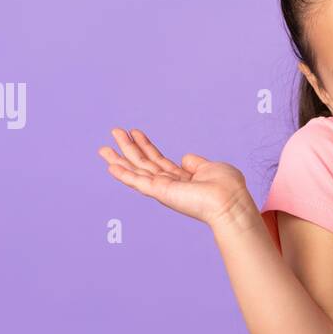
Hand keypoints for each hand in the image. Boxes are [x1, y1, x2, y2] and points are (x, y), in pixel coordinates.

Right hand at [98, 128, 251, 227]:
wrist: (229, 201)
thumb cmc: (227, 188)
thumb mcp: (211, 168)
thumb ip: (195, 164)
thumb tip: (185, 158)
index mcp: (182, 180)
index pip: (159, 161)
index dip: (146, 146)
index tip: (135, 132)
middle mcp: (170, 186)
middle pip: (143, 164)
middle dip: (128, 148)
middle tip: (114, 132)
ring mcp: (163, 189)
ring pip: (136, 171)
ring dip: (119, 159)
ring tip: (103, 148)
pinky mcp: (159, 192)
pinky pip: (137, 181)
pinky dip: (123, 174)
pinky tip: (110, 166)